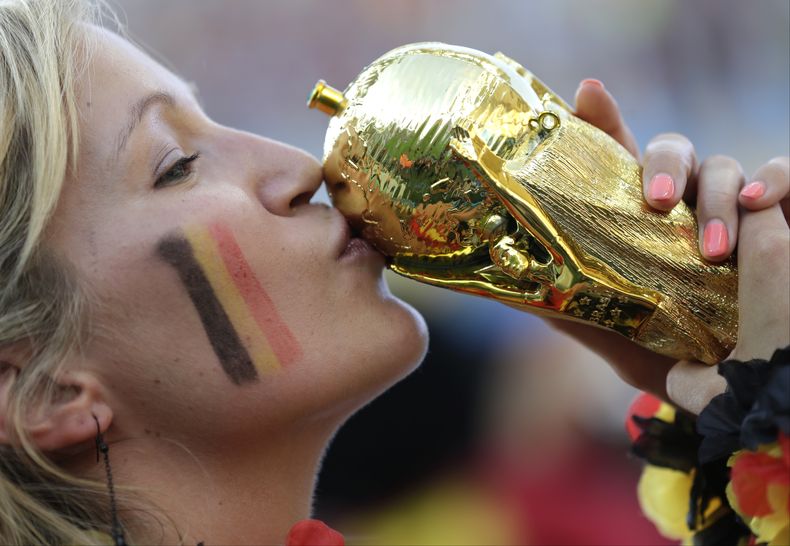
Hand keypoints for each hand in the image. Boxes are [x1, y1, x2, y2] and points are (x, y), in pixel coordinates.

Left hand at [548, 78, 788, 400]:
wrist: (732, 386)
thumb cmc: (673, 356)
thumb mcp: (621, 338)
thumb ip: (578, 315)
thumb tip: (514, 293)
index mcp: (639, 220)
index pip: (617, 163)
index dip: (601, 124)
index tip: (587, 94)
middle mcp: (686, 204)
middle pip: (671, 152)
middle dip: (666, 164)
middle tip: (659, 200)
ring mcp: (732, 207)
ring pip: (723, 166)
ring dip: (718, 199)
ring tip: (714, 251)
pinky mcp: (779, 217)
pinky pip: (783, 176)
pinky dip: (776, 179)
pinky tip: (761, 204)